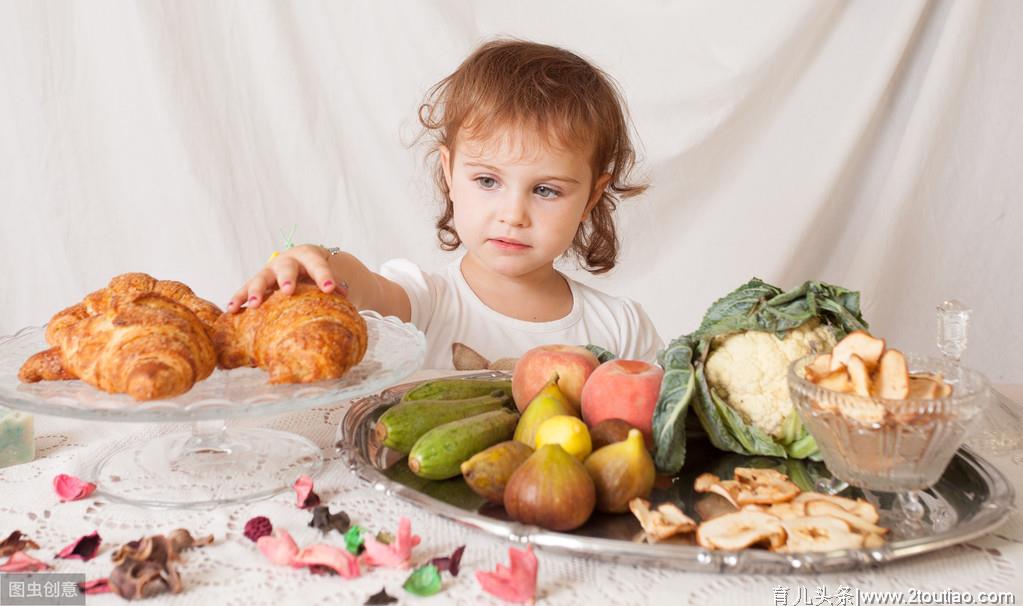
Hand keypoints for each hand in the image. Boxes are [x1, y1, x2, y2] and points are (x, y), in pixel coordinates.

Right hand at [226, 244, 344, 312]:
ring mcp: (270, 271)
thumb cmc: (322, 274)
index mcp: (309, 257)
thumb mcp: (331, 278)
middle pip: (286, 268)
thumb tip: (346, 305)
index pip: (318, 265)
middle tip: (288, 291)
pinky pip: (245, 290)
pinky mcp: (258, 282)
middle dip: (287, 279)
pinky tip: (232, 309)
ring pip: (261, 279)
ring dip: (256, 291)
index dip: (324, 275)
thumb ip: (338, 289)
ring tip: (253, 306)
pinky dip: (239, 298)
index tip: (331, 288)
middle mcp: (287, 261)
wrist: (306, 264)